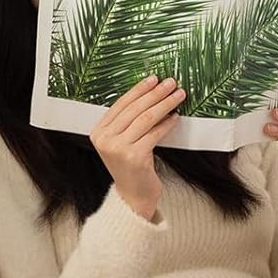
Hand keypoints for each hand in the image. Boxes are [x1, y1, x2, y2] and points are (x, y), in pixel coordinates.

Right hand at [90, 76, 184, 219]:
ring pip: (145, 119)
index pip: (121, 104)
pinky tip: (176, 117)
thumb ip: (129, 122)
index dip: (139, 90)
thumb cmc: (131, 168)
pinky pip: (154, 134)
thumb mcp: (123, 142)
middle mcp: (105, 139)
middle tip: (171, 83)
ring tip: (178, 95)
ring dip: (165, 104)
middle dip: (155, 93)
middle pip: (134, 109)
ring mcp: (118, 148)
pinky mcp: (134, 157)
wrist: (133, 197)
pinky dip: (167, 124)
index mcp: (99, 132)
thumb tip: (151, 94)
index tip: (154, 79)